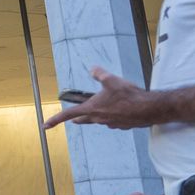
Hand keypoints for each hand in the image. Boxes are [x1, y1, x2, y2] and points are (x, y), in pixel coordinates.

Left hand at [42, 67, 165, 129]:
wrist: (150, 109)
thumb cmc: (129, 95)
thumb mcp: (111, 80)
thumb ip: (99, 74)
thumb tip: (92, 69)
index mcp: (92, 109)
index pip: (69, 114)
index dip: (55, 119)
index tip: (45, 125)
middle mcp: (100, 119)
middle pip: (84, 119)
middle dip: (78, 119)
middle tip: (72, 120)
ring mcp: (112, 124)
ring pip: (100, 120)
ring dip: (97, 116)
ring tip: (98, 111)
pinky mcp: (123, 125)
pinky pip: (113, 121)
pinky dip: (113, 116)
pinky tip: (118, 111)